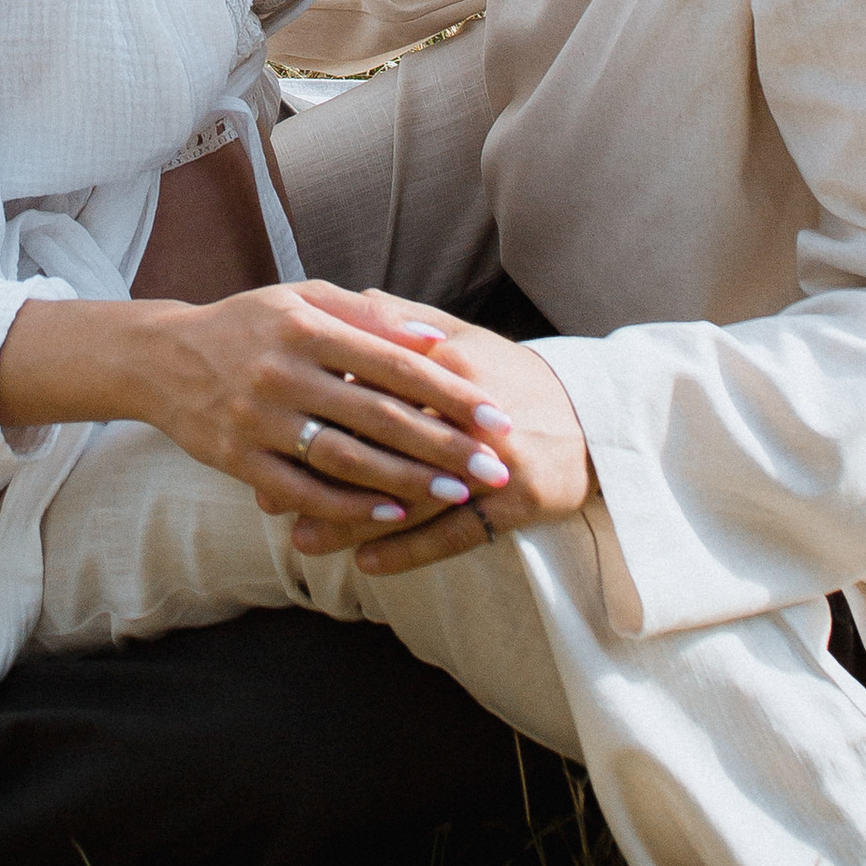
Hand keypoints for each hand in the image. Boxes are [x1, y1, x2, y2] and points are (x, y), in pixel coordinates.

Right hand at [0, 279, 511, 532]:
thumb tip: (436, 339)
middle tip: (493, 466)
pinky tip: (391, 512)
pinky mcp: (238, 459)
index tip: (495, 417)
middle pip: (377, 414)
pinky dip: (349, 504)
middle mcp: (282, 371)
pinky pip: (303, 489)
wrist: (161, 359)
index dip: (449, 392)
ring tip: (455, 493)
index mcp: (304, 326)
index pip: (393, 362)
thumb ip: (368, 316)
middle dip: (442, 443)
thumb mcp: (302, 300)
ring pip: (344, 457)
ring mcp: (258, 419)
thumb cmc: (248, 324)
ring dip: (405, 479)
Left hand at [288, 317, 592, 577]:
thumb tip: (346, 301)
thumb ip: (402, 320)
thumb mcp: (463, 337)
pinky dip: (407, 551)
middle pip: (382, 447)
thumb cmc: (512, 377)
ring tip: (301, 541)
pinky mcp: (516, 503)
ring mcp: (494, 462)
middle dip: (321, 476)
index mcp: (447, 363)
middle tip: (270, 499)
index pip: (370, 386)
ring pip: (410, 497)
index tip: (270, 431)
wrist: (594, 419)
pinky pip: (453, 532)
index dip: (318, 411)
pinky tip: (365, 564)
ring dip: (353, 524)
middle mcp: (468, 413)